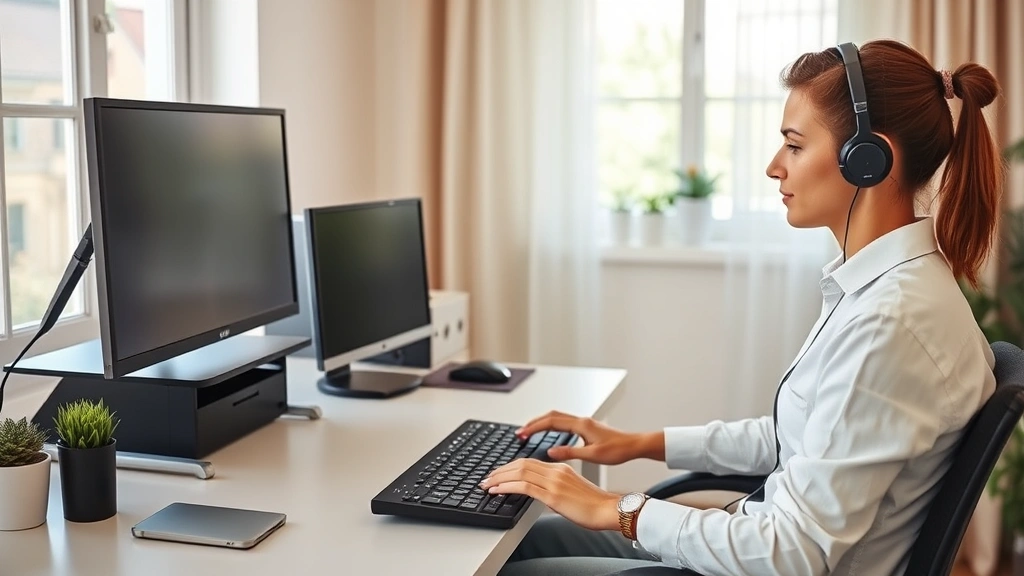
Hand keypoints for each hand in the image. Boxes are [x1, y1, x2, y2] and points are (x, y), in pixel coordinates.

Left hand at [480, 459, 620, 530]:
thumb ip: (555, 488)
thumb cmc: (594, 505)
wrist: (608, 510)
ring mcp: (554, 481)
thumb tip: (539, 494)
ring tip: (487, 484)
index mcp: (561, 468)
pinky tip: (497, 491)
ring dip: (499, 478)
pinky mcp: (552, 495)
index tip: (499, 474)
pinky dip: (506, 487)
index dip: (510, 467)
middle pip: (521, 463)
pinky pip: (524, 486)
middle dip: (501, 471)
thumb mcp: (571, 491)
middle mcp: (555, 470)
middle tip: (488, 478)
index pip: (529, 462)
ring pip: (519, 472)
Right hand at [516, 410, 663, 464]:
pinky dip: (551, 425)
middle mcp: (581, 420)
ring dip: (542, 423)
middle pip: (551, 416)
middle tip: (520, 432)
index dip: (534, 427)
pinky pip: (563, 422)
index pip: (551, 422)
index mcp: (581, 425)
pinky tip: (548, 433)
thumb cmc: (618, 450)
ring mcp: (583, 423)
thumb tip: (550, 452)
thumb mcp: (592, 455)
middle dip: (534, 423)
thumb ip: (570, 452)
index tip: (522, 433)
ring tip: (529, 432)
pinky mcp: (586, 427)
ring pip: (557, 417)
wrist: (634, 445)